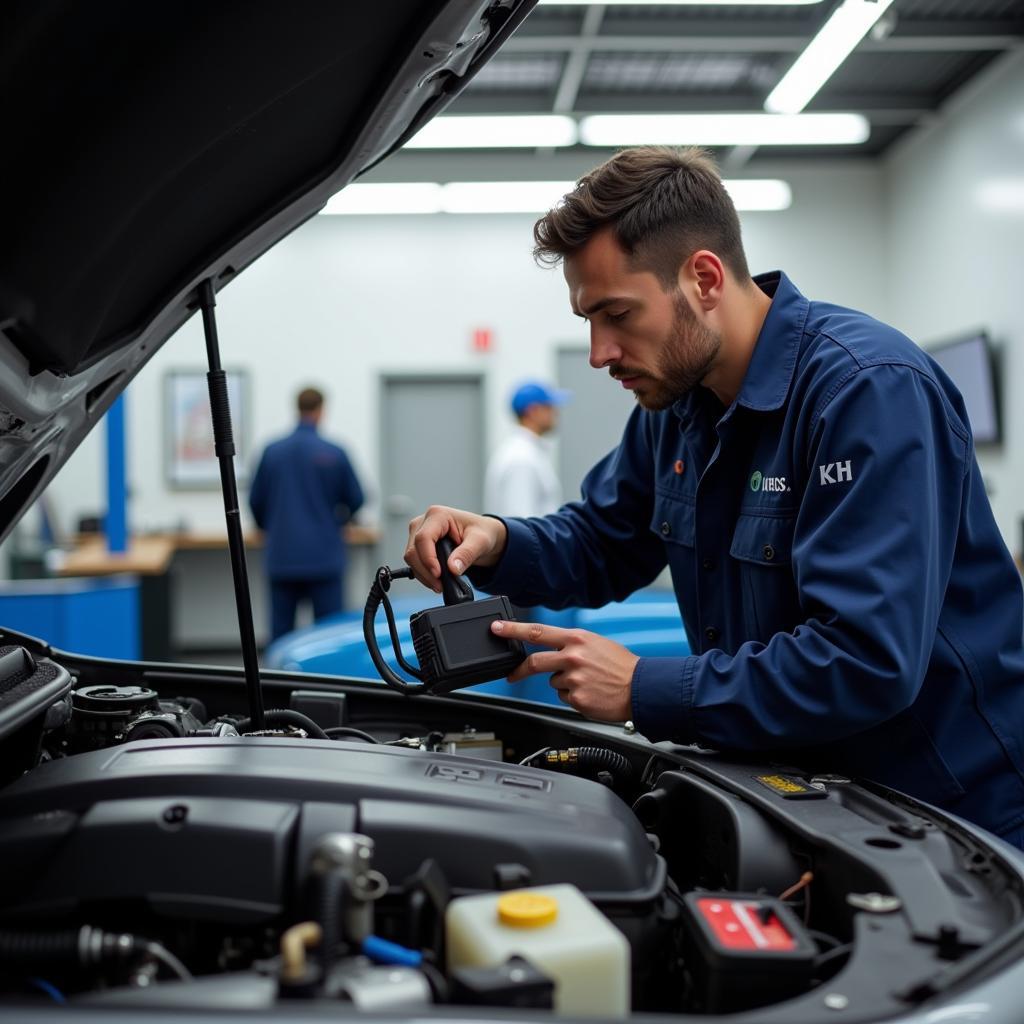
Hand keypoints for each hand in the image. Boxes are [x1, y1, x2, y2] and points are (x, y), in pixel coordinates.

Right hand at [405, 505, 507, 592]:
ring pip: (411, 558)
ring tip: (440, 585)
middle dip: (425, 571)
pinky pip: (414, 563)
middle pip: (413, 550)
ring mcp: (418, 533)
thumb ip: (467, 553)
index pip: (423, 538)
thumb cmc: (481, 532)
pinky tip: (436, 580)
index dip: (428, 558)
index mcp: (438, 515)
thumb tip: (453, 568)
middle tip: (440, 585)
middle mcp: (424, 522)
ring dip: (424, 575)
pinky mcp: (418, 545)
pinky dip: (423, 574)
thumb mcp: (480, 541)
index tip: (438, 574)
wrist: (481, 535)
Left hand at [492, 620, 637, 722]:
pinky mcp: (576, 698)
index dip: (513, 630)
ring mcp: (572, 679)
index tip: (497, 629)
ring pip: (553, 682)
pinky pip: (563, 697)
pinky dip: (573, 696)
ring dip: (563, 683)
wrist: (642, 688)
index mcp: (576, 639)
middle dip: (519, 670)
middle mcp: (572, 657)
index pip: (537, 632)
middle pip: (534, 662)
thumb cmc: (621, 666)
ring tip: (587, 682)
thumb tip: (552, 647)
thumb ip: (571, 644)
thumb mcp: (596, 643)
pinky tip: (590, 693)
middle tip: (512, 674)